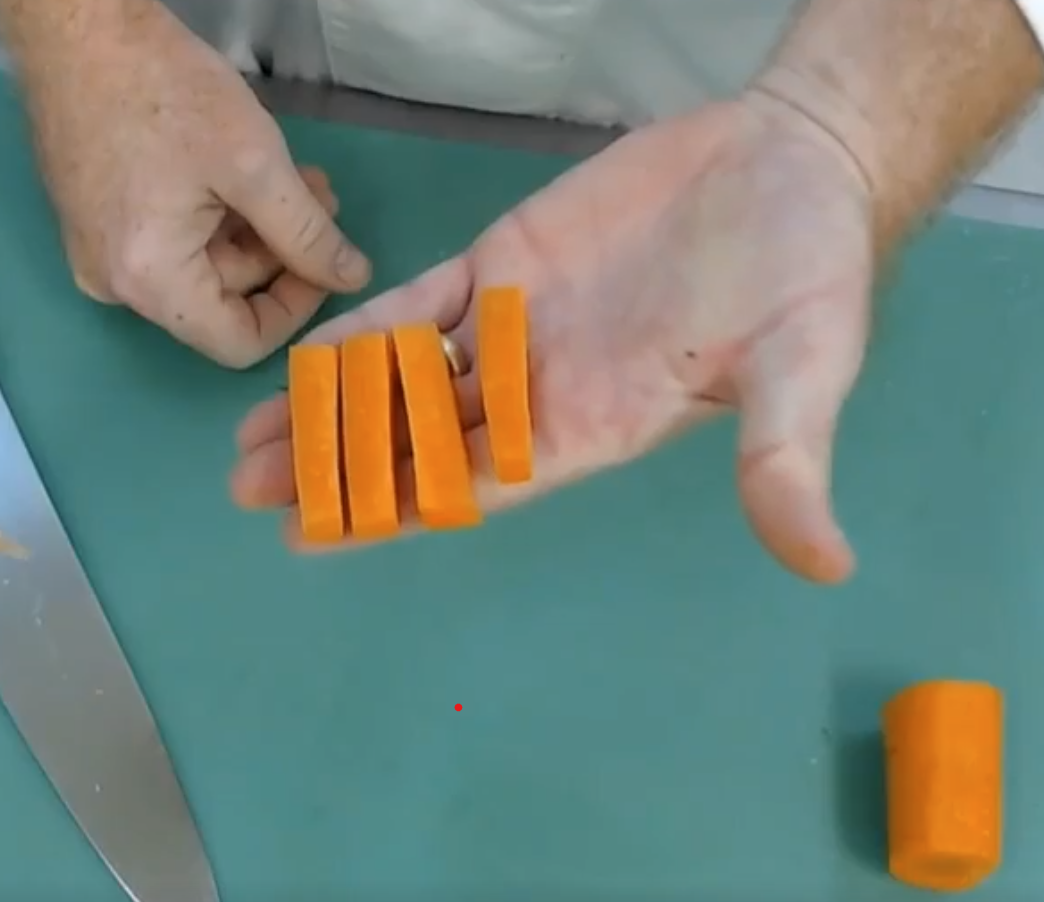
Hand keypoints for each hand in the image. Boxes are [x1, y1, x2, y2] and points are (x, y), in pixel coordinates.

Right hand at [21, 0, 370, 366]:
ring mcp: (99, 255)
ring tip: (294, 176)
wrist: (76, 28)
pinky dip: (213, 217)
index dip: (295, 310)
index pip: (238, 343)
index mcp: (150, 281)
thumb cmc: (163, 90)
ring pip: (199, 269)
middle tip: (320, 197)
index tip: (327, 261)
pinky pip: (168, 243)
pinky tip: (241, 171)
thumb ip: (307, 232)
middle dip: (280, 254)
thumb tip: (352, 278)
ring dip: (254, 230)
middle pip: (220, 301)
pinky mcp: (95, 224)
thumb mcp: (253, 164)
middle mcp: (116, 286)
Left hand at [230, 96, 874, 582]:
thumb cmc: (805, 267)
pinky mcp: (502, 265)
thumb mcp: (804, 365)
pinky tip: (303, 361)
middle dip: (332, 469)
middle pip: (412, 443)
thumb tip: (827, 565)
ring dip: (328, 411)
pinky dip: (360, 332)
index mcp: (590, 429)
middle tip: (249, 493)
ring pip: (399, 380)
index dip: (393, 511)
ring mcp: (512, 327)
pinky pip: (414, 306)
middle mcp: (536, 391)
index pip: (470, 486)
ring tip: (248, 446)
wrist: (792, 163)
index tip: (318, 537)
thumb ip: (786, 458)